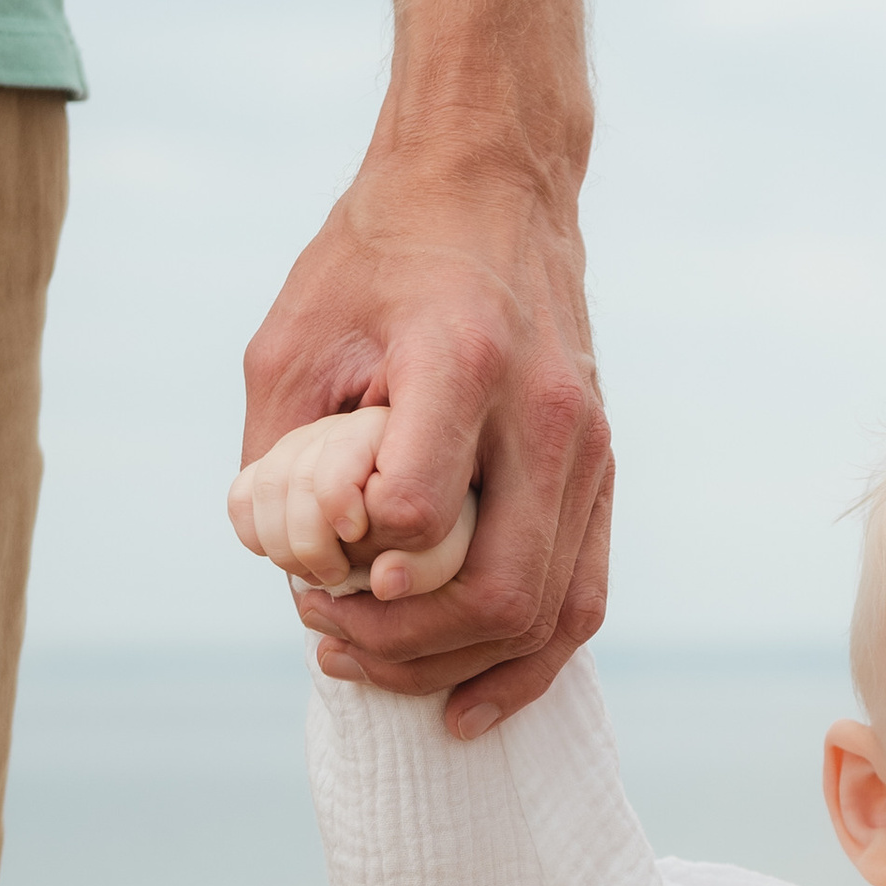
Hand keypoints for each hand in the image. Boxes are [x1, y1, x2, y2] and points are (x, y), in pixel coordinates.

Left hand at [239, 126, 610, 734]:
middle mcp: (545, 413)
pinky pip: (582, 598)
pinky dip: (528, 665)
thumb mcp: (293, 335)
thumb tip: (287, 564)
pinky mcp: (604, 473)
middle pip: (499, 590)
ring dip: (456, 666)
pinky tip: (467, 702)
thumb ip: (281, 453)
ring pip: (549, 612)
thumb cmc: (380, 256)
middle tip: (328, 636)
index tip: (314, 577)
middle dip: (405, 644)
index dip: (365, 568)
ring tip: (376, 667)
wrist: (494, 183)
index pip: (422, 511)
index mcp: (462, 362)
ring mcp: (590, 450)